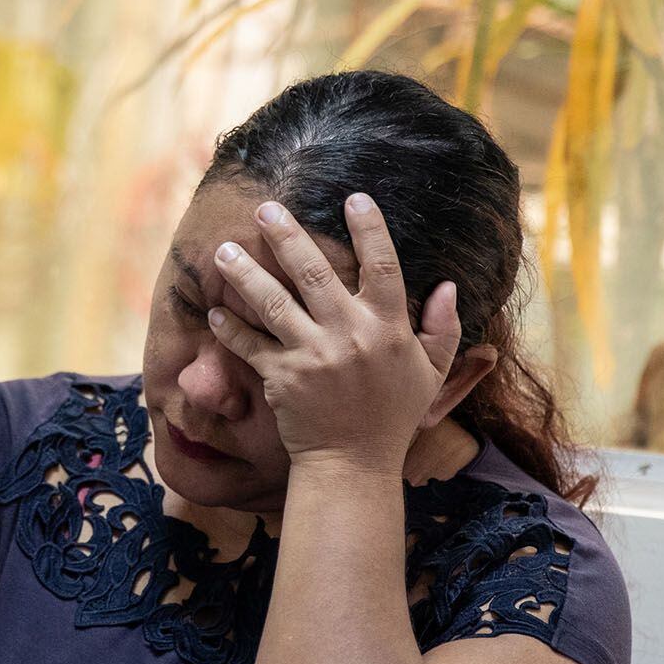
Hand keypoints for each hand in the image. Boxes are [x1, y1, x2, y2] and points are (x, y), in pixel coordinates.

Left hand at [208, 194, 460, 472]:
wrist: (353, 465)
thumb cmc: (393, 417)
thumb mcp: (431, 374)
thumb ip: (442, 329)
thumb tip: (447, 285)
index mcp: (388, 328)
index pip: (382, 266)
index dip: (369, 229)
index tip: (354, 197)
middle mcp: (349, 335)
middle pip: (313, 272)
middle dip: (286, 236)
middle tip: (265, 208)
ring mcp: (312, 355)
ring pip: (272, 302)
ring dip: (245, 273)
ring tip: (223, 250)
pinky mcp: (281, 378)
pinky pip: (250, 345)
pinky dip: (230, 328)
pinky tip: (216, 309)